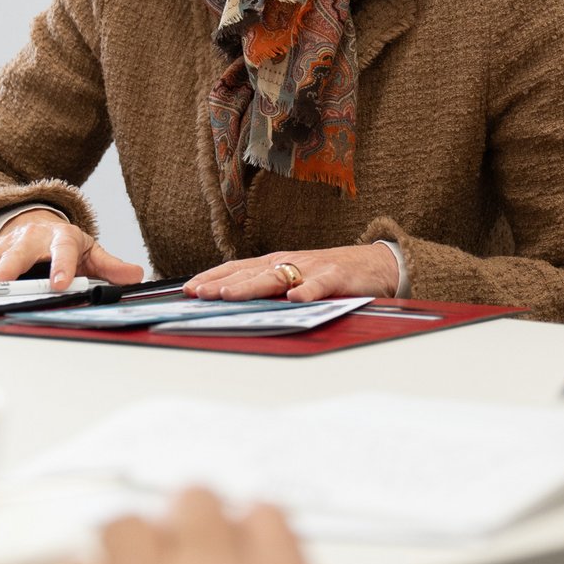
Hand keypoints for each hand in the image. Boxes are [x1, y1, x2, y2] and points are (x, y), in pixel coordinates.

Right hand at [0, 208, 144, 290]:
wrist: (43, 226)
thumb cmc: (68, 244)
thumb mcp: (93, 252)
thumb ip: (111, 266)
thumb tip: (136, 275)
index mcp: (61, 238)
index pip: (65, 250)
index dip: (63, 266)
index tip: (61, 284)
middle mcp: (31, 239)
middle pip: (18, 254)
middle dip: (7, 270)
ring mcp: (7, 245)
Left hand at [186, 244, 398, 301]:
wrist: (376, 265)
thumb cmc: (332, 274)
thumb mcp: (296, 278)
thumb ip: (270, 288)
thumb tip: (233, 301)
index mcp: (277, 263)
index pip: (238, 268)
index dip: (212, 277)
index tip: (187, 287)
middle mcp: (289, 262)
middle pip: (250, 273)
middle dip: (221, 283)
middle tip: (197, 293)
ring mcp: (312, 269)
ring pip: (276, 277)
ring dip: (251, 286)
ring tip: (229, 295)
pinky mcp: (336, 277)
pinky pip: (319, 285)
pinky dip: (307, 290)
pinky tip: (294, 298)